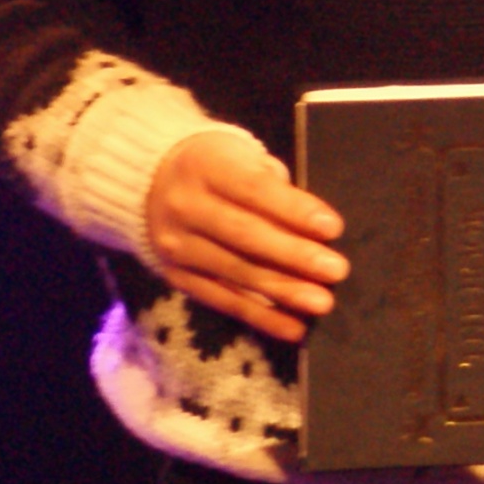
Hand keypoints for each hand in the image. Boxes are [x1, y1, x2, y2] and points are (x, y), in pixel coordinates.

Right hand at [145, 128, 347, 343]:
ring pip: (236, 272)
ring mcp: (178, 246)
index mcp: (206, 167)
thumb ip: (272, 185)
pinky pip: (222, 299)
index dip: (294, 210)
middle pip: (245, 236)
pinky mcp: (176, 276)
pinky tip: (293, 327)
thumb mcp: (240, 156)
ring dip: (283, 291)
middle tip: (336, 270)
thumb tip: (311, 225)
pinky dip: (259, 316)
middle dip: (294, 256)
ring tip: (321, 303)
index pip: (255, 190)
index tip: (333, 228)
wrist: (146, 182)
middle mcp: (186, 207)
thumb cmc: (215, 166)